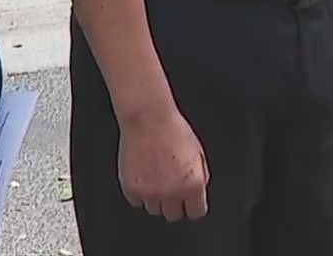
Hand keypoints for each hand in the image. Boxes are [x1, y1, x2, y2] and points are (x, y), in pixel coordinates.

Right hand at [118, 104, 209, 221]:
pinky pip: (136, 202)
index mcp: (192, 184)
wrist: (148, 118)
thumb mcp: (198, 152)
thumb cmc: (173, 129)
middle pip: (174, 215)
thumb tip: (198, 191)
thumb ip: (200, 176)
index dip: (193, 205)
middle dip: (174, 203)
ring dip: (156, 199)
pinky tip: (143, 176)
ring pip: (154, 210)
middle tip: (171, 187)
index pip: (196, 212)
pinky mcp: (132, 189)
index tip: (189, 201)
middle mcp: (172, 192)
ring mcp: (150, 193)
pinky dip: (139, 193)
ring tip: (156, 178)